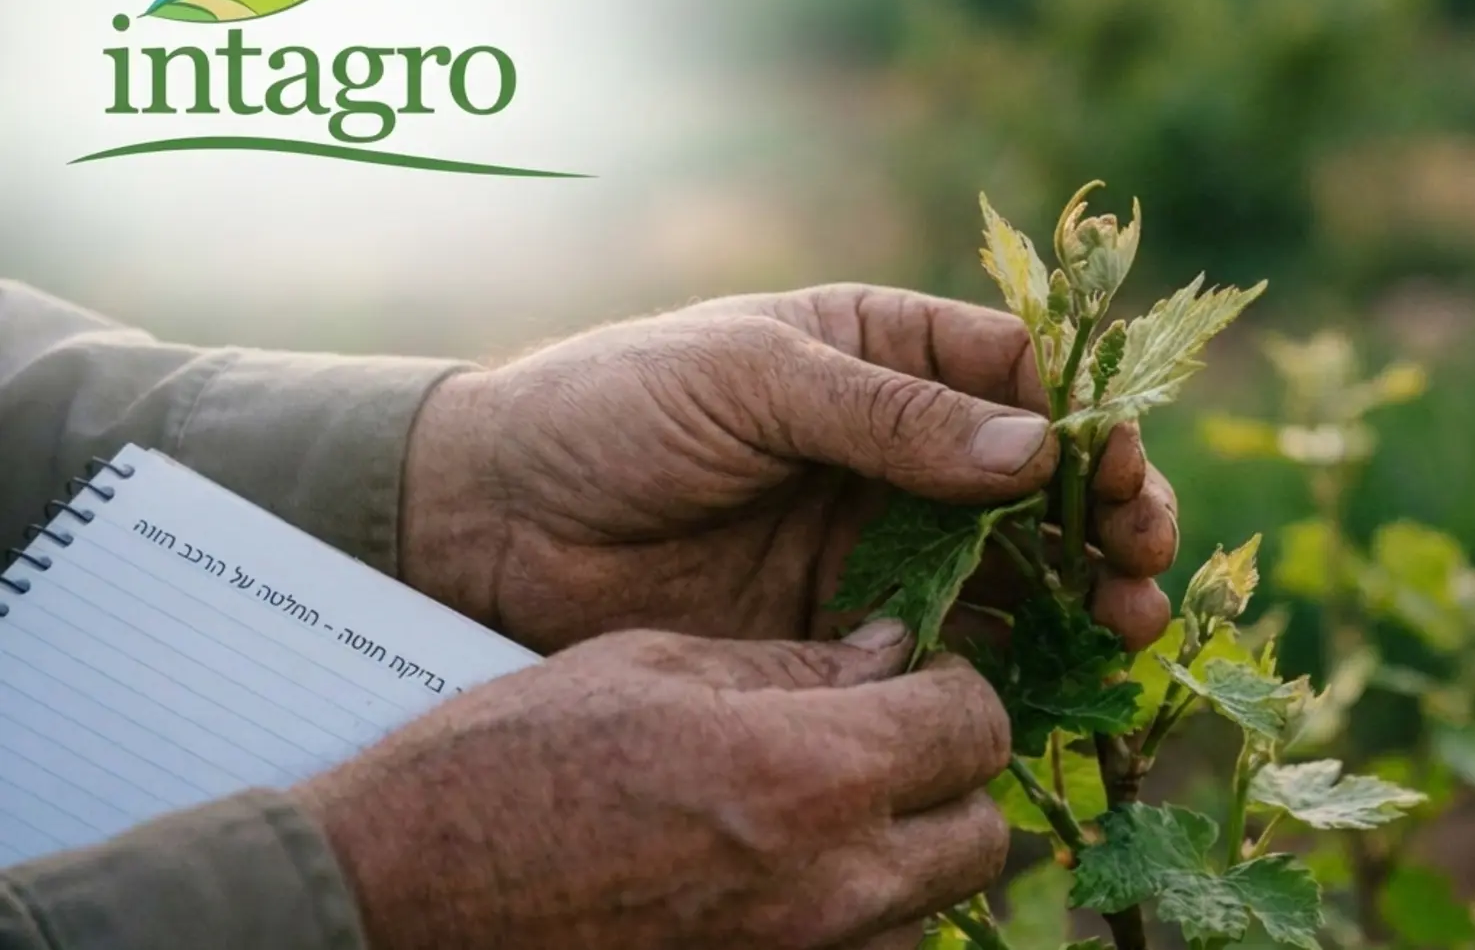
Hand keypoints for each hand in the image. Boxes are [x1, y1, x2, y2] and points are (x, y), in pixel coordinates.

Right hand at [291, 621, 1009, 949]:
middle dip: (947, 780)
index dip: (953, 690)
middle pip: (980, 835)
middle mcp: (828, 888)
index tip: (912, 677)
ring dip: (901, 860)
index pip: (975, 728)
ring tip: (818, 818)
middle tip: (880, 745)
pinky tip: (777, 882)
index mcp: (808, 775)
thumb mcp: (651, 666)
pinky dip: (848, 923)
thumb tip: (889, 655)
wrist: (390, 898)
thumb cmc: (502, 766)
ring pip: (928, 912)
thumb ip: (792, 665)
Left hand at [400, 284, 1177, 652]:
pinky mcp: (846, 624)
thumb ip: (889, 415)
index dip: (1084, 414)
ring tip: (1131, 623)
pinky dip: (1011, 657)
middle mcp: (899, 445)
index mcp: (880, 350)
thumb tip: (1033, 448)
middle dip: (1107, 511)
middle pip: (1038, 476)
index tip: (1118, 462)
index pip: (1018, 371)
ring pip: (1014, 563)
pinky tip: (1055, 675)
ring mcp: (877, 537)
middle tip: (1143, 554)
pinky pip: (952, 640)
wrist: (492, 520)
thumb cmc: (615, 408)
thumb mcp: (752, 378)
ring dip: (1084, 590)